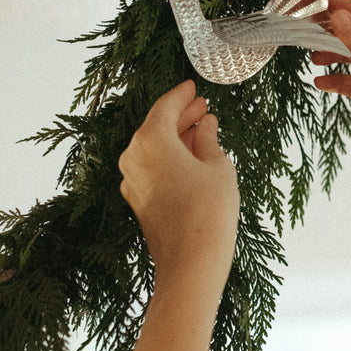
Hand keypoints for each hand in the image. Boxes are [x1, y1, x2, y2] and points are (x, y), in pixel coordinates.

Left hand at [119, 81, 239, 281]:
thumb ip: (209, 139)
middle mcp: (134, 156)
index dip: (182, 95)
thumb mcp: (218, 167)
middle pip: (157, 126)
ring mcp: (131, 180)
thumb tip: (206, 125)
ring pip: (153, 148)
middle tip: (202, 108)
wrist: (190, 264)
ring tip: (201, 132)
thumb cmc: (208, 213)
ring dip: (176, 138)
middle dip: (180, 116)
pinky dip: (169, 159)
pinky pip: (152, 168)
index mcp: (151, 140)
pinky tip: (190, 160)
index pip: (166, 106)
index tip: (192, 86)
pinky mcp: (137, 200)